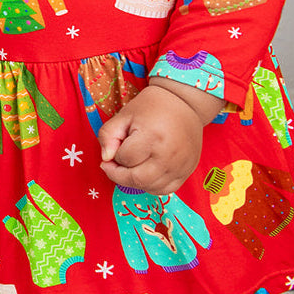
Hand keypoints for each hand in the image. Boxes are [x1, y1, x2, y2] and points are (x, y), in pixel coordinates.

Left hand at [97, 83, 214, 193]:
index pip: (125, 159)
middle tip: (114, 164)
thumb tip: (105, 158)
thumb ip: (108, 135)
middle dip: (119, 175)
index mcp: (152, 136)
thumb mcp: (124, 115)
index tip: (113, 148)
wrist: (183, 103)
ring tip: (130, 166)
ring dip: (134, 182)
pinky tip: (145, 172)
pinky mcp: (187, 172)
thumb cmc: (151, 107)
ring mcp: (180, 166)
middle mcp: (168, 155)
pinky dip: (151, 186)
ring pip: (150, 188)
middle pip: (137, 179)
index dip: (114, 156)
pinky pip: (166, 190)